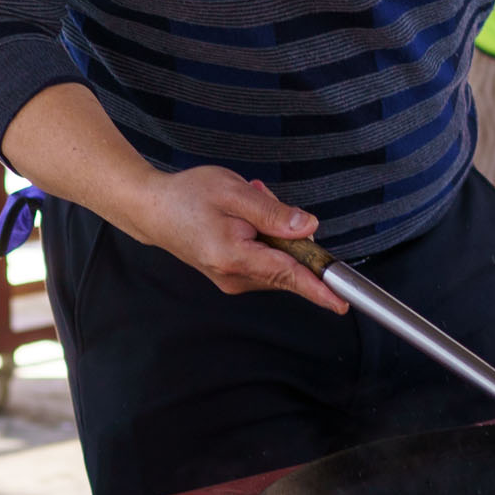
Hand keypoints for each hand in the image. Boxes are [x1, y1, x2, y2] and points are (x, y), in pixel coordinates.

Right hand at [131, 167, 345, 312]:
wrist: (153, 210)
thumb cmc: (188, 196)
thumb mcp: (233, 192)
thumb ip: (273, 212)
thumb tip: (308, 229)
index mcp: (234, 256)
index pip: (287, 274)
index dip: (318, 287)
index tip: (341, 302)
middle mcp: (235, 277)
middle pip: (287, 265)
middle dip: (288, 232)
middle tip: (260, 200)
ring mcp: (233, 281)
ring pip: (278, 262)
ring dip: (274, 233)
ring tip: (246, 207)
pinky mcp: (233, 277)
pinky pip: (266, 261)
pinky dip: (264, 239)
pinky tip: (243, 219)